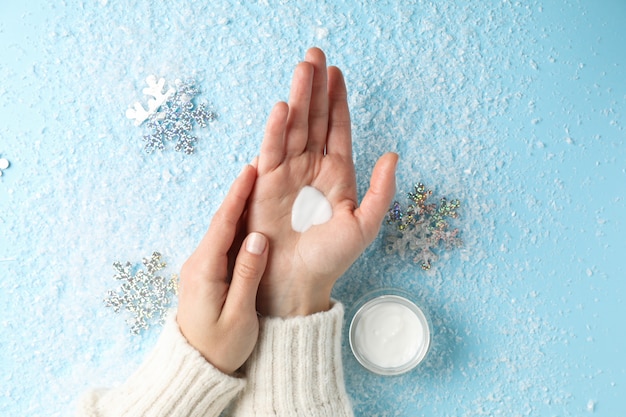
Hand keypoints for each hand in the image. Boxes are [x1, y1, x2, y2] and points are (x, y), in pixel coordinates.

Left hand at [177, 165, 268, 373]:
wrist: (196, 367)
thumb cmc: (219, 347)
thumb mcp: (238, 315)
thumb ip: (248, 275)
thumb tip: (259, 238)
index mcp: (205, 270)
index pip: (223, 224)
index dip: (238, 195)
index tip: (251, 169)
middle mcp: (200, 263)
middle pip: (222, 220)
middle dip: (240, 192)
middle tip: (259, 165)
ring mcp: (202, 268)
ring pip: (224, 230)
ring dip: (240, 206)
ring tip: (258, 183)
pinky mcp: (208, 274)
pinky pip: (224, 242)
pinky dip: (238, 224)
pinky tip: (251, 216)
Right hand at [248, 48, 397, 316]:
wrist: (296, 283)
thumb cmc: (330, 259)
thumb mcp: (364, 225)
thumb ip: (381, 191)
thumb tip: (393, 155)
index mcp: (338, 174)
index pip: (338, 129)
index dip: (337, 101)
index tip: (336, 72)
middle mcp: (312, 168)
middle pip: (315, 119)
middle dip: (315, 88)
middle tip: (315, 54)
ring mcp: (288, 173)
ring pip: (294, 127)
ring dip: (298, 97)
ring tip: (302, 68)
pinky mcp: (266, 183)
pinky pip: (272, 150)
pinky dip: (276, 129)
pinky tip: (283, 107)